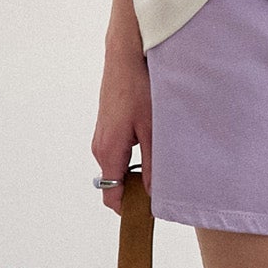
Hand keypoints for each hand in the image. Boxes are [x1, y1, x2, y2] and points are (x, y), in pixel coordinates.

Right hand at [92, 51, 152, 214]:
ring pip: (121, 164)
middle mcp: (100, 146)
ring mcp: (103, 134)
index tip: (147, 213)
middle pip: (117, 181)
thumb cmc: (140, 87)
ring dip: (140, 167)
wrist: (126, 54)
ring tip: (163, 158)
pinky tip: (155, 139)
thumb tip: (154, 193)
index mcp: (108, 151)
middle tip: (166, 184)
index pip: (111, 195)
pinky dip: (137, 152)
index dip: (128, 208)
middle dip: (138, 188)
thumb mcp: (154, 129)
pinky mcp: (109, 124)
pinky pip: (121, 150)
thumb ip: (154, 165)